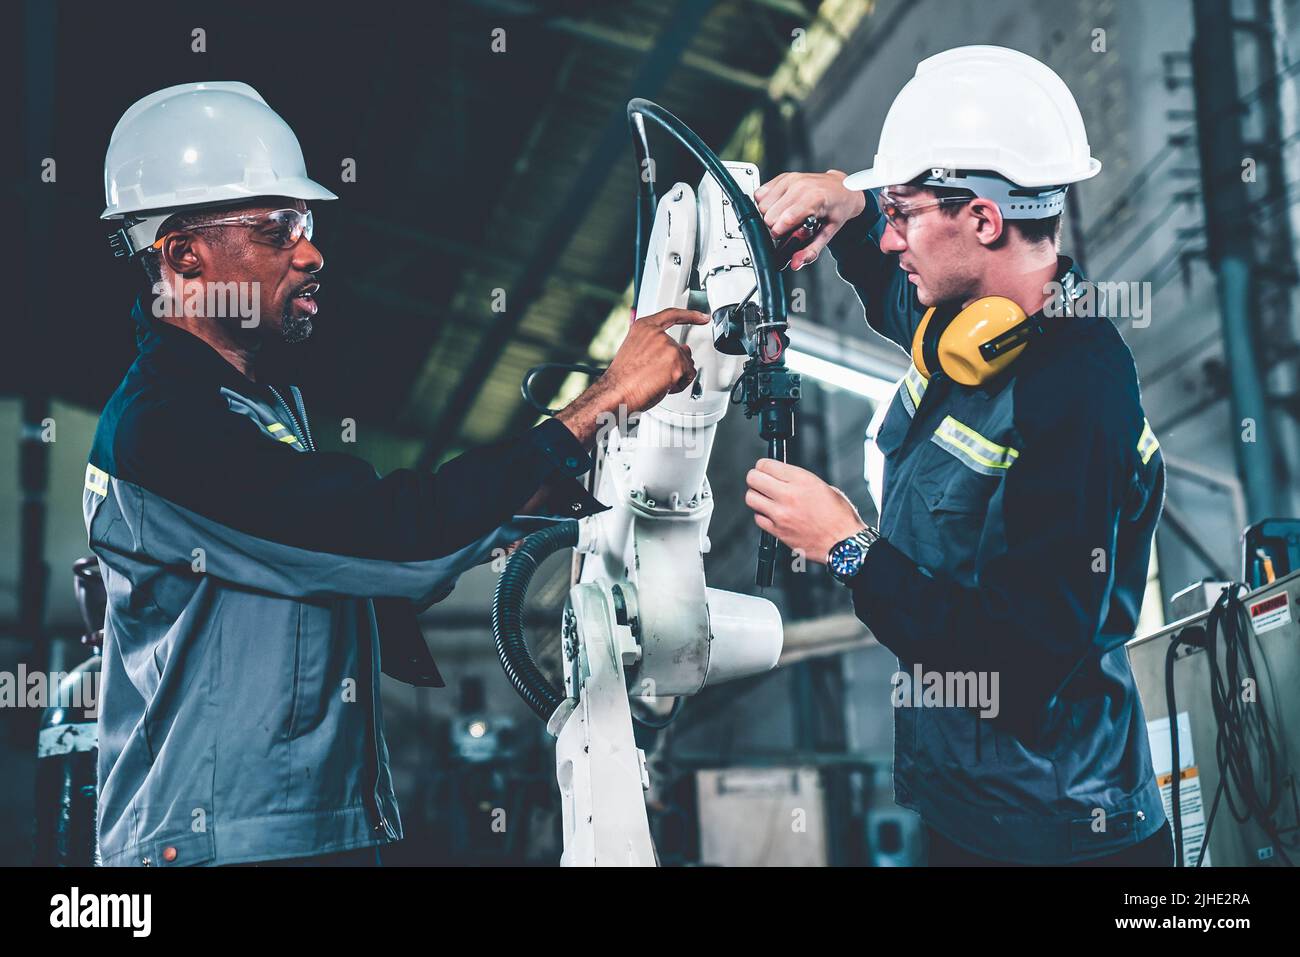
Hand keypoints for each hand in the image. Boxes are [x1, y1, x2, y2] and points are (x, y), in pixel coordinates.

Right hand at [554, 308, 706, 447]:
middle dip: (674, 366)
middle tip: (656, 376)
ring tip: (657, 381)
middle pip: (681, 350)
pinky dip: (680, 385)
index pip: (671, 315)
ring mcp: (667, 346)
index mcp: (644, 328)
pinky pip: (689, 375)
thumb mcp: (637, 353)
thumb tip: (684, 348)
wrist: (617, 393)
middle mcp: (657, 334)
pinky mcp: (675, 361)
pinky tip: (664, 386)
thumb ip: (658, 346)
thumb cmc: (623, 379)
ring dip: (676, 376)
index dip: (689, 315)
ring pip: (686, 363)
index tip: (702, 316)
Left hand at [745, 458, 866, 563]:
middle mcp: (788, 495)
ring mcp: (781, 514)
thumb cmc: (839, 516)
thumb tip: (783, 477)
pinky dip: (762, 515)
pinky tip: (772, 515)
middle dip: (755, 478)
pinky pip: (758, 518)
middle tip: (761, 482)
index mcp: (801, 480)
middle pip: (753, 479)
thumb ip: (799, 480)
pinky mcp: (778, 531)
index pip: (765, 465)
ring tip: (765, 498)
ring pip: (751, 498)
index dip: (763, 466)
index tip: (765, 469)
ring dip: (756, 496)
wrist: (844, 543)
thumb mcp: (823, 486)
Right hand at [754, 170, 866, 270]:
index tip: (788, 235)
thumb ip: (810, 251)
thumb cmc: (837, 209)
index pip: (782, 221)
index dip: (781, 234)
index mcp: (813, 198)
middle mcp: (799, 186)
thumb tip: (795, 263)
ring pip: (761, 205)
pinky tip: (779, 206)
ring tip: (785, 215)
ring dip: (769, 214)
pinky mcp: (782, 177)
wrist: (842, 189)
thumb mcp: (828, 233)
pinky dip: (766, 203)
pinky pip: (760, 193)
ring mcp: (790, 179)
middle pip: (768, 215)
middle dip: (775, 226)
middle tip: (789, 226)